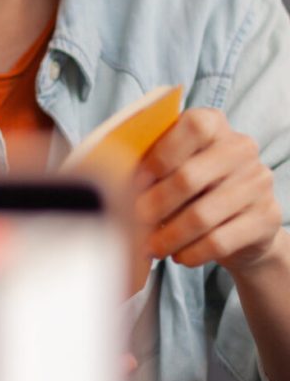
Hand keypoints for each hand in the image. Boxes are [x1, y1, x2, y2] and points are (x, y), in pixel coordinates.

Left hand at [135, 107, 282, 274]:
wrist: (244, 224)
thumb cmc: (197, 190)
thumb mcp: (177, 168)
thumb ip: (151, 166)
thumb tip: (114, 186)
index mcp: (215, 124)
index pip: (192, 127)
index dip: (160, 155)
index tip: (136, 182)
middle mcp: (241, 148)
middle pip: (189, 177)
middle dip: (154, 205)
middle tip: (135, 223)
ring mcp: (258, 182)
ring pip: (202, 215)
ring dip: (169, 236)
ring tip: (152, 247)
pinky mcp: (266, 218)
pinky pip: (219, 241)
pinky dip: (191, 252)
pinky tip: (178, 255)